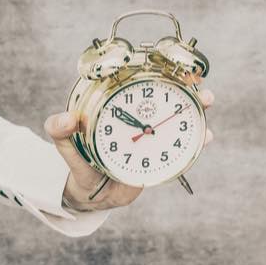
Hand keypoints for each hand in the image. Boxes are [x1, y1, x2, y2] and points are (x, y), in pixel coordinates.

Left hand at [48, 88, 215, 211]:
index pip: (141, 88)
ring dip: (197, 112)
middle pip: (169, 102)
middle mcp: (141, 121)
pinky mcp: (162, 158)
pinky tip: (206, 137)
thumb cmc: (81, 164)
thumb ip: (60, 131)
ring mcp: (155, 139)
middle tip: (200, 89)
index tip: (173, 70)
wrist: (94, 193)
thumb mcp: (66, 146)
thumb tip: (65, 119)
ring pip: (180, 122)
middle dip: (189, 92)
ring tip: (205, 105)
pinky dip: (197, 140)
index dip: (159, 76)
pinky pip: (182, 147)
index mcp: (120, 111)